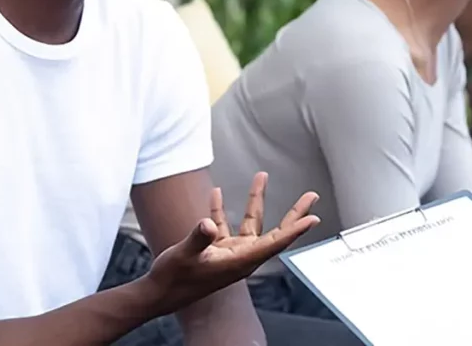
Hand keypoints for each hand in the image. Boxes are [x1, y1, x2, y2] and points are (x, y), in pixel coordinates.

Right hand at [144, 172, 319, 315]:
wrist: (158, 294)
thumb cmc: (173, 279)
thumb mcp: (184, 256)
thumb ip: (198, 239)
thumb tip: (208, 225)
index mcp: (240, 262)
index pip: (275, 243)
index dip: (295, 230)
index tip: (313, 218)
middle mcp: (241, 257)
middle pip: (274, 232)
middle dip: (293, 214)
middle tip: (311, 197)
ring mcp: (230, 253)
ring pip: (250, 223)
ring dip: (254, 200)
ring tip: (261, 176)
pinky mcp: (218, 250)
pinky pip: (224, 226)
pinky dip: (221, 209)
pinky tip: (216, 194)